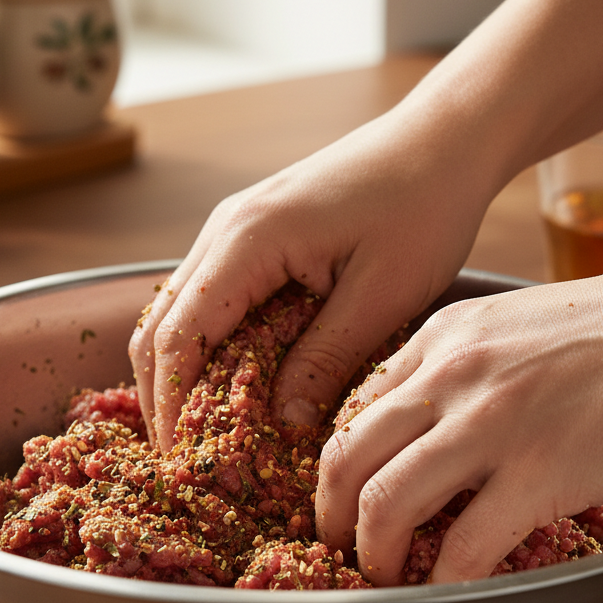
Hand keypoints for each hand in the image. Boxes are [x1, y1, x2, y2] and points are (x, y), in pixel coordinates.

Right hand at [128, 107, 500, 448]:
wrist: (442, 140)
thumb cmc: (423, 206)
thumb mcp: (382, 294)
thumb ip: (326, 358)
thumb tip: (281, 422)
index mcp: (248, 241)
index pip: (177, 336)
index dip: (171, 406)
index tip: (180, 462)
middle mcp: (225, 230)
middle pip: (160, 325)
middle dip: (165, 395)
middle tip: (188, 458)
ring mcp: (235, 228)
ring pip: (180, 311)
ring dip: (185, 371)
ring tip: (210, 431)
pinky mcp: (255, 234)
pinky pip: (211, 297)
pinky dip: (211, 344)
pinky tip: (239, 381)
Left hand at [315, 258, 602, 583]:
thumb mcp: (517, 322)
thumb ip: (466, 366)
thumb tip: (438, 426)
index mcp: (442, 338)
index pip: (355, 406)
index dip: (339, 460)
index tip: (344, 492)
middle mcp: (450, 376)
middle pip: (345, 456)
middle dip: (329, 512)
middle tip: (338, 543)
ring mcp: (490, 424)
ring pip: (383, 503)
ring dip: (373, 553)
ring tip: (382, 575)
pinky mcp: (538, 473)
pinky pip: (463, 546)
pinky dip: (442, 581)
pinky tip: (445, 591)